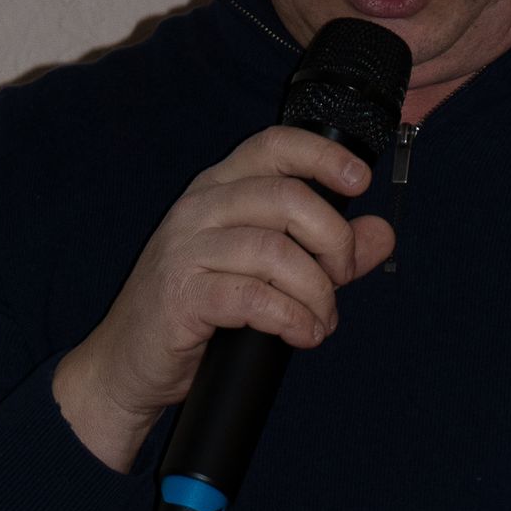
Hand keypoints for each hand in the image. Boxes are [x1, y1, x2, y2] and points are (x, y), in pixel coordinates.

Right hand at [52, 126, 394, 471]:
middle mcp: (199, 208)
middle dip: (332, 242)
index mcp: (219, 190)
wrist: (128, 364)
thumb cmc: (198, 314)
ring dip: (315, 294)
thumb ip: (324, 251)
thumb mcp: (268, 274)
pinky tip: (300, 335)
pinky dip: (291, 319)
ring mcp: (185, 249)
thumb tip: (382, 232)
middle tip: (338, 280)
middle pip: (288, 198)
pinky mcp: (181, 295)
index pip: (273, 145)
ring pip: (276, 252)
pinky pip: (253, 297)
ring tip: (319, 322)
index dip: (323, 154)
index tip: (360, 181)